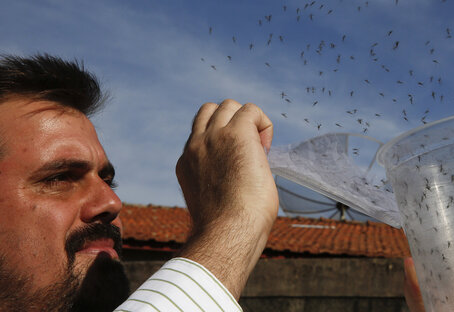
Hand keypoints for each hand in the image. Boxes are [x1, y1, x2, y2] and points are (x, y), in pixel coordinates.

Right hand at [175, 99, 277, 297]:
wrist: (228, 232)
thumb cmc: (230, 229)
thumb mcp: (215, 198)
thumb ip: (219, 179)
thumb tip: (241, 176)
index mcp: (188, 162)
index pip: (202, 134)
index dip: (223, 142)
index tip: (238, 166)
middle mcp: (195, 146)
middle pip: (211, 111)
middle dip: (232, 124)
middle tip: (250, 153)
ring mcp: (212, 137)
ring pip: (229, 105)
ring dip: (248, 121)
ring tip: (259, 150)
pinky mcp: (235, 134)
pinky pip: (251, 110)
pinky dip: (263, 124)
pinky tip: (266, 149)